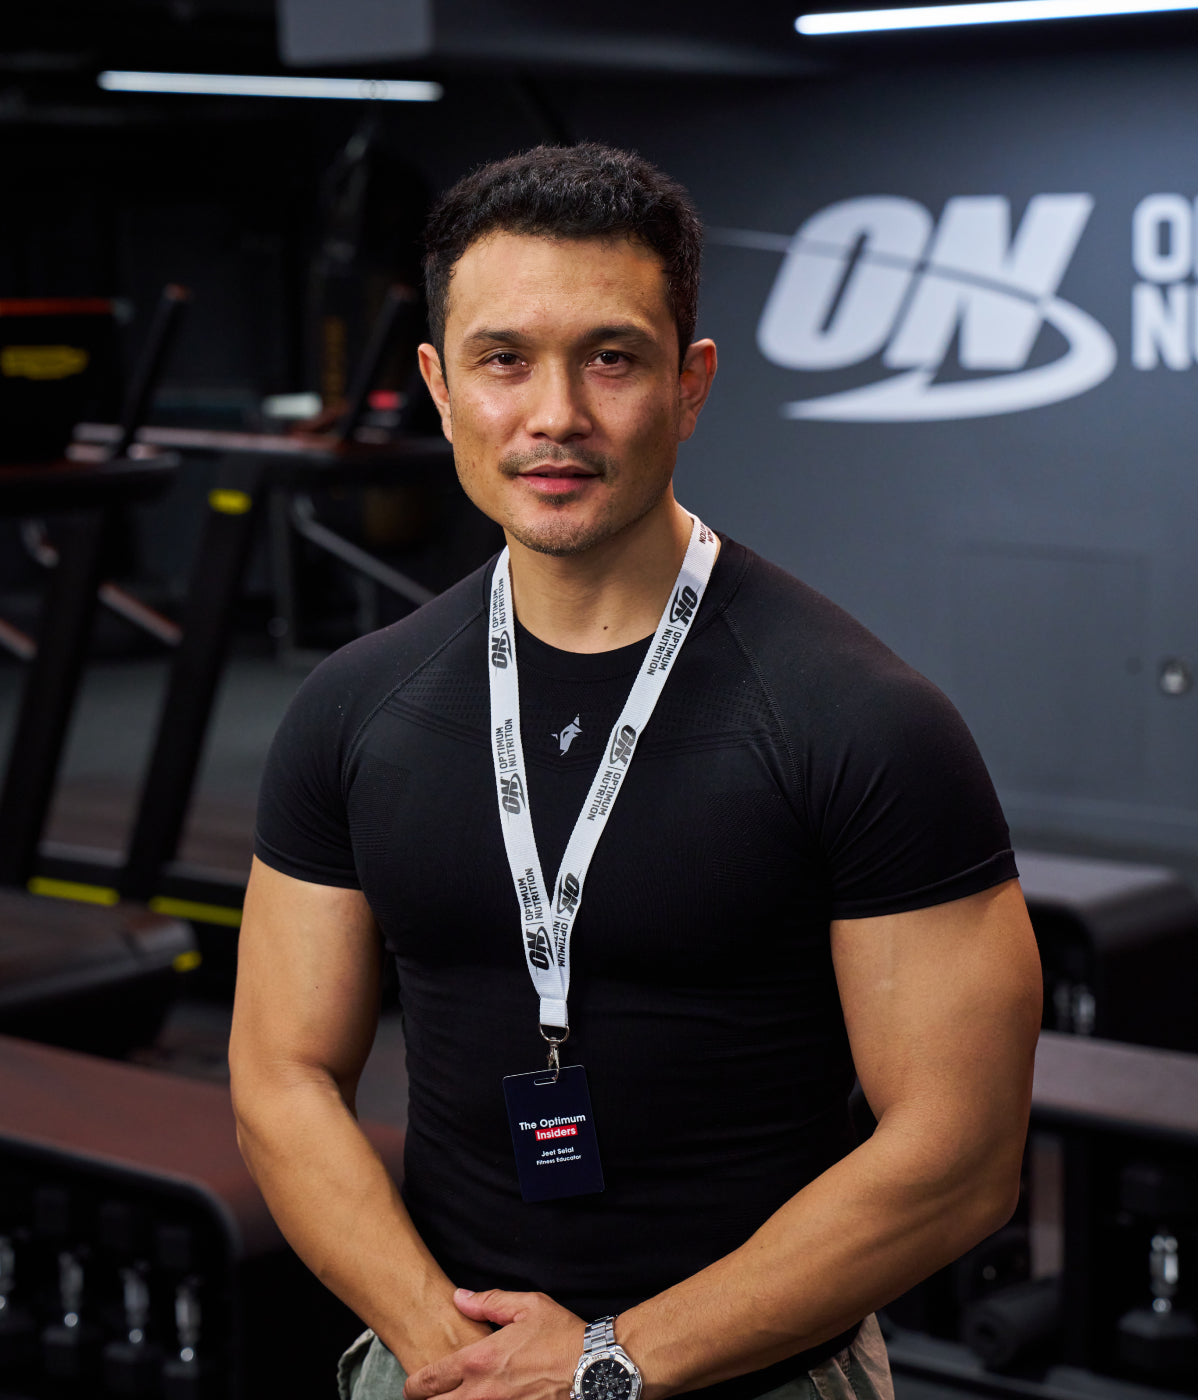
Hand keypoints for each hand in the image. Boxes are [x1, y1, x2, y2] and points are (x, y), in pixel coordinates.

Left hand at [403, 1288, 584, 1399]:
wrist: (595, 1369)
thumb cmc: (562, 1336)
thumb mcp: (527, 1306)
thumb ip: (488, 1302)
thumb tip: (459, 1297)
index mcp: (479, 1361)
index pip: (428, 1380)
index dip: (413, 1386)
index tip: (413, 1387)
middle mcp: (482, 1393)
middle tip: (429, 1398)